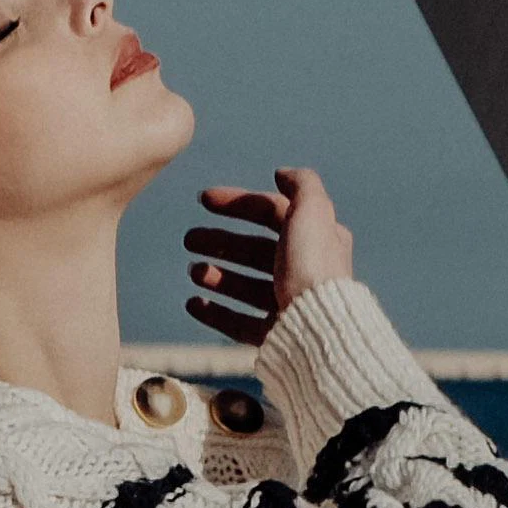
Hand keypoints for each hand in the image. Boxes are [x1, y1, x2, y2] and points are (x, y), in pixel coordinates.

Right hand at [181, 165, 352, 344]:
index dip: (238, 202)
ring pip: (245, 286)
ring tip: (194, 272)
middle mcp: (305, 270)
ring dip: (215, 275)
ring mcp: (288, 303)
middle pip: (255, 250)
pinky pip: (238, 322)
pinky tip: (193, 303)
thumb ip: (300, 183)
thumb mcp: (311, 210)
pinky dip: (214, 311)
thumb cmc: (313, 265)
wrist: (317, 324)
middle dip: (220, 241)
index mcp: (318, 239)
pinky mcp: (273, 333)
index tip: (204, 200)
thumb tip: (281, 173)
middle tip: (189, 239)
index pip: (272, 213)